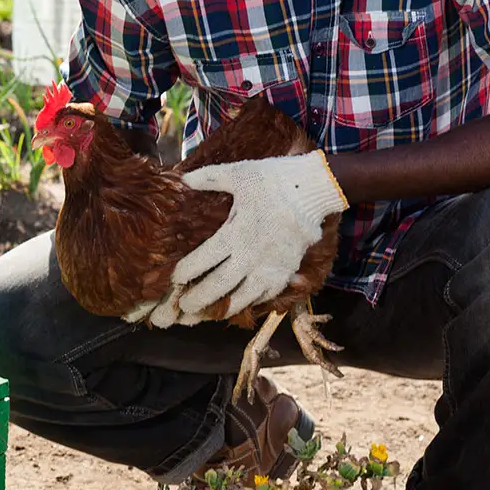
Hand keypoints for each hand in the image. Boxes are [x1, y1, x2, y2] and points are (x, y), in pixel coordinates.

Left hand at [141, 151, 347, 327]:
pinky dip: (250, 303)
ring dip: (222, 308)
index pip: (202, 261)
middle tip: (184, 307)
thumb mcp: (239, 174)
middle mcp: (250, 256)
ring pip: (242, 297)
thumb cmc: (273, 179)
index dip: (185, 273)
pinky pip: (266, 295)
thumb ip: (209, 179)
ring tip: (207, 315)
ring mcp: (270, 267)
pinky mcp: (286, 272)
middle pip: (218, 286)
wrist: (314, 189)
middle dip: (198, 299)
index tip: (174, 278)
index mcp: (234, 233)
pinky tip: (239, 304)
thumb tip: (184, 180)